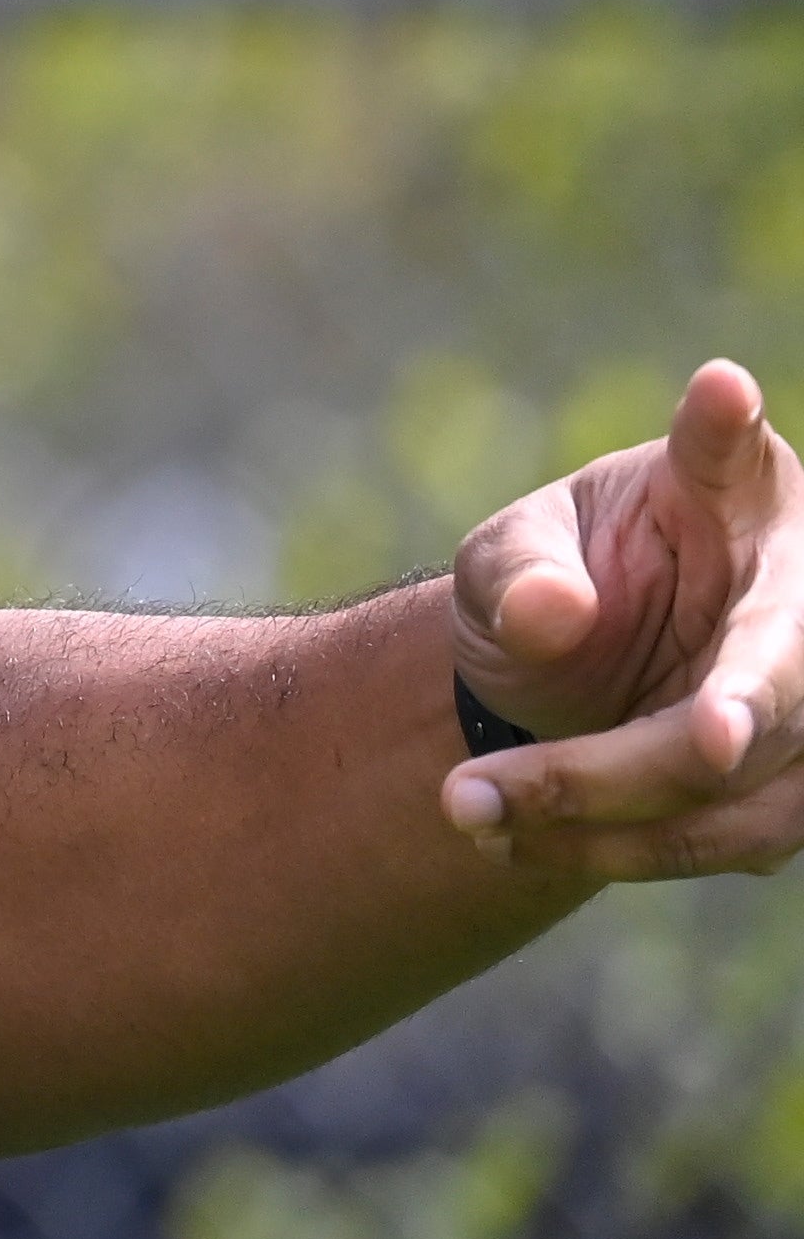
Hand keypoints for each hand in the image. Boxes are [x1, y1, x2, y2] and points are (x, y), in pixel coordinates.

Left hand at [441, 360, 803, 879]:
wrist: (560, 680)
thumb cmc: (548, 582)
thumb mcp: (510, 557)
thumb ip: (521, 571)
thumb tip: (552, 612)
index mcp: (733, 491)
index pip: (731, 450)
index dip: (727, 428)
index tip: (719, 391)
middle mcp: (793, 590)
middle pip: (779, 669)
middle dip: (717, 727)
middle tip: (696, 746)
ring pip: (750, 776)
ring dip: (614, 809)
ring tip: (468, 803)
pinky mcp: (790, 789)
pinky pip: (729, 838)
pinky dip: (620, 847)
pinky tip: (514, 836)